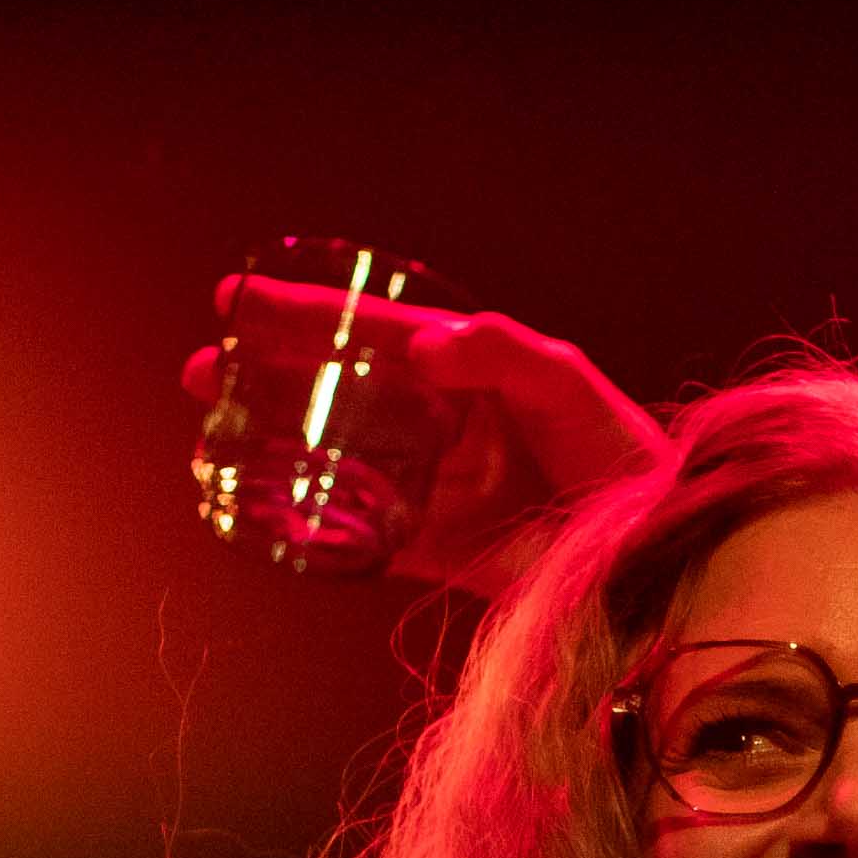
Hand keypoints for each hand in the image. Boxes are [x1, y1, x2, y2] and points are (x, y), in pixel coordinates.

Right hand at [182, 276, 670, 592]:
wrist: (657, 546)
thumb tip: (424, 346)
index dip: (303, 318)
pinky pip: (363, 542)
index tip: (236, 304)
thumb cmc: (621, 454)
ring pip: (336, 465)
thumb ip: (504, 353)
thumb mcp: (567, 383)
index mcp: (462, 373)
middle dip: (264, 382)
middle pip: (334, 396)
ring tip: (211, 438)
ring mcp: (432, 491)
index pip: (367, 335)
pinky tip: (263, 520)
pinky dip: (317, 534)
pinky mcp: (439, 554)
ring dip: (274, 453)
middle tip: (200, 373)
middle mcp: (437, 427)